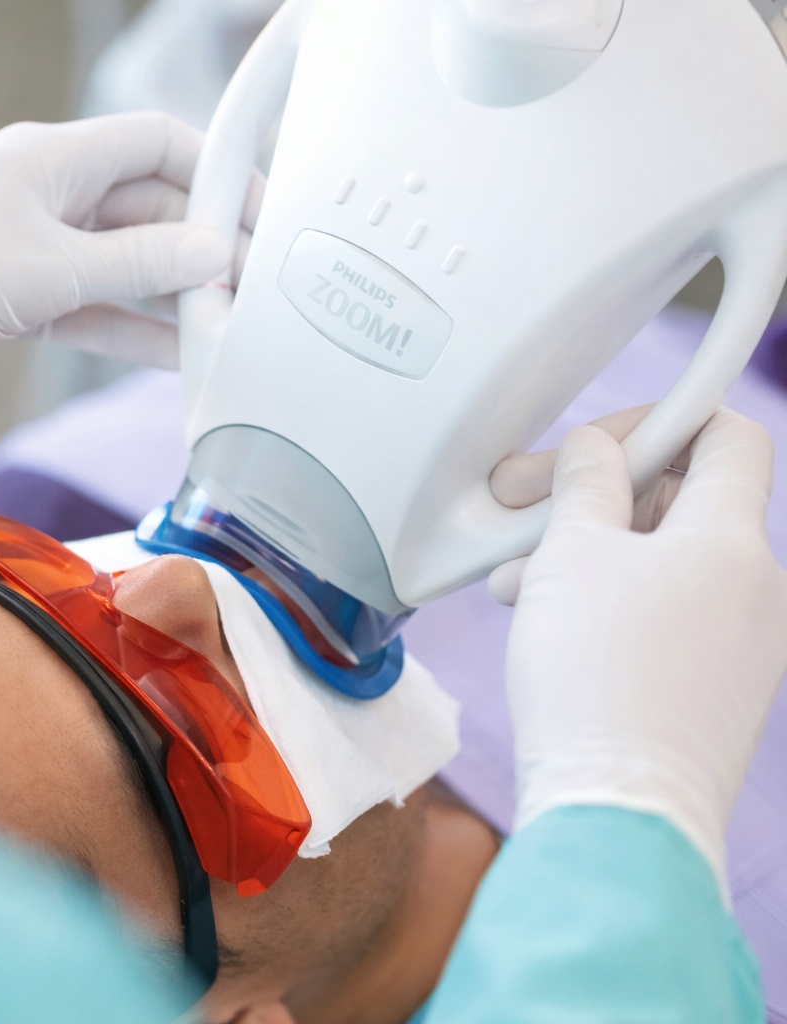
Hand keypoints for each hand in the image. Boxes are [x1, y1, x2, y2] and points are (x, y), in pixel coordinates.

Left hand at [0, 113, 259, 444]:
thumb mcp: (53, 269)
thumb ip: (142, 268)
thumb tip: (216, 257)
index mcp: (56, 159)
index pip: (162, 143)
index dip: (221, 174)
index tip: (267, 219)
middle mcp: (45, 195)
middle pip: (147, 209)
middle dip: (201, 249)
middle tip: (256, 294)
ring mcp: (26, 247)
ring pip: (120, 267)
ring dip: (169, 299)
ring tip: (228, 334)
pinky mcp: (7, 298)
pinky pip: (87, 307)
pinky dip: (126, 329)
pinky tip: (171, 357)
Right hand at [492, 409, 786, 883]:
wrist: (619, 811)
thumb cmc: (596, 681)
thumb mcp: (571, 556)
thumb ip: (586, 485)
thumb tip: (597, 450)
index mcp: (731, 538)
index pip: (724, 436)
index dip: (656, 422)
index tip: (593, 443)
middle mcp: (756, 586)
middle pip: (683, 500)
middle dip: (597, 495)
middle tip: (525, 506)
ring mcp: (743, 643)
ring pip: (664, 562)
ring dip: (590, 553)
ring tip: (519, 580)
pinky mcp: (717, 689)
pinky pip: (668, 617)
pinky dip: (611, 604)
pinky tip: (550, 625)